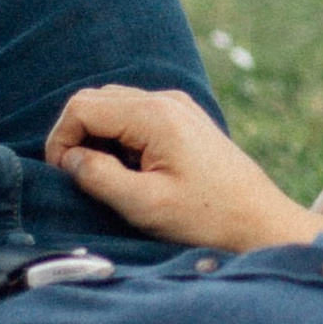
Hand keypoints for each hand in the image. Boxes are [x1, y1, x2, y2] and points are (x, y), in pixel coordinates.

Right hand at [45, 84, 322, 253]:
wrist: (261, 222)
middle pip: (96, 101)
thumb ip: (99, 177)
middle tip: (83, 180)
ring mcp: (178, 108)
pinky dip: (121, 140)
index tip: (64, 176)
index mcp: (155, 115)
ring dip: (99, 140)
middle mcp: (167, 101)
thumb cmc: (208, 218)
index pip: (82, 106)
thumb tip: (69, 159)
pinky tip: (135, 174)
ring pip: (114, 107)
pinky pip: (136, 118)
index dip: (61, 140)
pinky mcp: (185, 122)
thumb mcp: (145, 205)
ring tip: (112, 180)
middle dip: (77, 137)